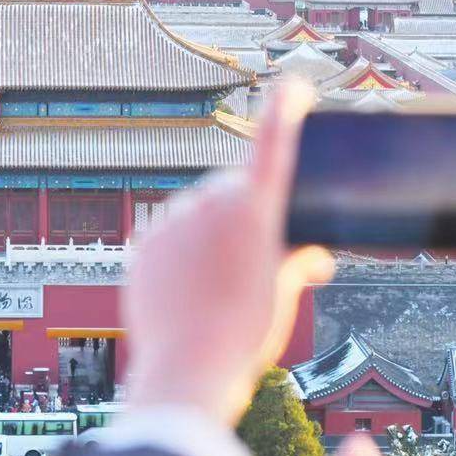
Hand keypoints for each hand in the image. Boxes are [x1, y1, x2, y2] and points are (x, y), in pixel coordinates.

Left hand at [121, 84, 334, 424]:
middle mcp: (210, 204)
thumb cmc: (243, 336)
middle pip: (230, 190)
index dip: (285, 112)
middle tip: (250, 262)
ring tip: (214, 287)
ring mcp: (171, 221)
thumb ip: (297, 262)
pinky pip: (166, 238)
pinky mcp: (142, 243)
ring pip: (195, 215)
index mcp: (254, 211)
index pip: (274, 146)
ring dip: (207, 236)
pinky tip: (186, 291)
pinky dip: (177, 254)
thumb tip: (314, 254)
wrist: (186, 371)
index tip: (293, 84)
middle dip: (242, 213)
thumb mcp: (281, 296)